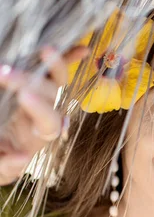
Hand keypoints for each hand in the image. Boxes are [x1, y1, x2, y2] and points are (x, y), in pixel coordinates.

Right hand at [0, 44, 88, 185]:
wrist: (1, 148)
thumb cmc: (0, 157)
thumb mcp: (0, 167)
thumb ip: (7, 166)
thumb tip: (23, 159)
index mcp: (39, 137)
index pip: (49, 122)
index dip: (40, 109)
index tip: (24, 96)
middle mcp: (47, 116)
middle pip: (51, 97)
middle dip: (30, 82)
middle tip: (5, 73)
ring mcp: (46, 100)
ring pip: (58, 82)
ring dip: (55, 65)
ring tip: (46, 50)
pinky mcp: (40, 85)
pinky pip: (56, 71)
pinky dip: (69, 58)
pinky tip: (82, 49)